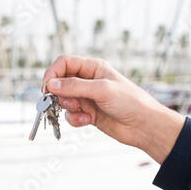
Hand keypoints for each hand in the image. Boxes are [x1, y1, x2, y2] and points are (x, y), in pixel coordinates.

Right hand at [43, 56, 185, 163]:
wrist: (144, 125)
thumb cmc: (130, 102)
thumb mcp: (102, 90)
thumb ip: (75, 86)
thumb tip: (51, 84)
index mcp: (93, 67)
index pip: (64, 63)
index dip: (53, 73)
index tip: (47, 88)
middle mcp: (88, 81)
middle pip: (60, 83)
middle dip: (59, 94)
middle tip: (65, 103)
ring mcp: (87, 98)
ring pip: (64, 101)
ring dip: (68, 108)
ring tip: (82, 112)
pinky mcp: (88, 113)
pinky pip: (71, 115)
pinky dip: (76, 119)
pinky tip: (88, 121)